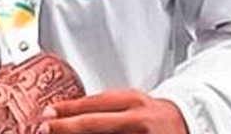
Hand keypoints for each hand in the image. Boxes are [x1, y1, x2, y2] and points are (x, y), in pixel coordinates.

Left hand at [41, 90, 188, 133]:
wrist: (186, 124)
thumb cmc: (152, 115)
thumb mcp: (130, 103)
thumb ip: (103, 108)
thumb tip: (65, 113)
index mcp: (133, 102)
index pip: (94, 105)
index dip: (68, 111)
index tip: (46, 115)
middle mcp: (138, 122)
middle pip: (94, 124)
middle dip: (66, 128)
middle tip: (44, 128)